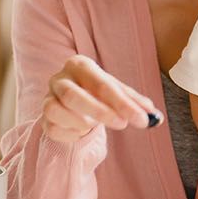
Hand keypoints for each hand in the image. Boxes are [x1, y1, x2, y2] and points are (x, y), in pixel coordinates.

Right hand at [40, 55, 161, 143]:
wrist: (71, 101)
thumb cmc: (96, 92)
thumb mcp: (117, 92)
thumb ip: (134, 102)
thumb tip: (154, 115)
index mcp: (79, 65)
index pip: (102, 84)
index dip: (123, 103)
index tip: (142, 120)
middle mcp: (59, 78)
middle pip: (73, 96)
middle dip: (100, 112)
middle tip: (122, 125)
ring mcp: (48, 97)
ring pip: (57, 111)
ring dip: (81, 123)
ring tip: (94, 125)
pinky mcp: (44, 118)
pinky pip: (54, 129)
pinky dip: (72, 134)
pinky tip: (81, 131)